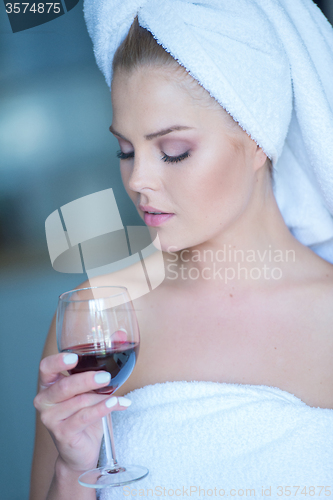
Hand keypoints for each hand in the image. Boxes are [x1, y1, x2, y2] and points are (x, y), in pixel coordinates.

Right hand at [34, 353, 130, 472]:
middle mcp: (45, 400)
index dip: (58, 362)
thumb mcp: (93, 387)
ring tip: (116, 395)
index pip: (46, 368)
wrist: (81, 449)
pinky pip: (85, 417)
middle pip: (64, 386)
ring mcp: (51, 419)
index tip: (74, 358)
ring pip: (78, 402)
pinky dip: (104, 409)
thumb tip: (120, 335)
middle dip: (85, 380)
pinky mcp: (63, 433)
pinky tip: (118, 404)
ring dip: (100, 398)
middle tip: (105, 377)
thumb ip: (103, 362)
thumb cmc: (85, 412)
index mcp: (49, 384)